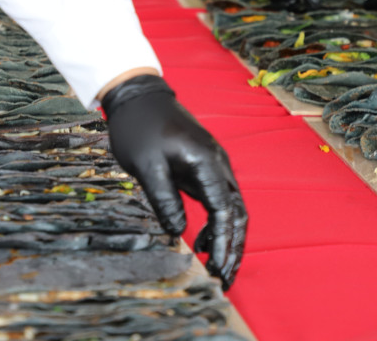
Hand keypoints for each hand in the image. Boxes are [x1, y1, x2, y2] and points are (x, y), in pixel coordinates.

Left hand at [101, 75, 246, 288]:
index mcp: (207, 162)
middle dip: (232, 248)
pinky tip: (199, 241)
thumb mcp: (145, 166)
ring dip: (226, 239)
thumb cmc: (138, 127)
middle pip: (237, 213)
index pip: (225, 212)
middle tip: (223, 280)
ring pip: (231, 209)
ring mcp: (214, 165)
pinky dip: (215, 224)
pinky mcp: (204, 168)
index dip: (223, 244)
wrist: (138, 95)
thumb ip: (164, 199)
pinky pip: (218, 200)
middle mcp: (218, 164)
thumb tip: (178, 232)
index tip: (217, 270)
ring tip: (215, 268)